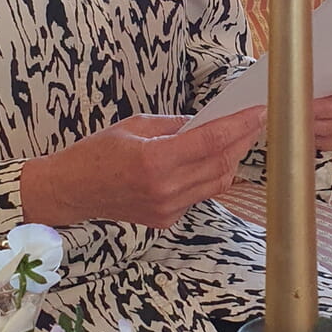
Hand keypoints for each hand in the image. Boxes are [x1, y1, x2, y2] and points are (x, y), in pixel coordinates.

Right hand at [20, 106, 266, 230]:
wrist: (71, 191)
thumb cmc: (96, 153)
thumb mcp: (134, 125)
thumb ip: (174, 125)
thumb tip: (207, 120)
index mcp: (154, 159)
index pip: (211, 140)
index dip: (240, 124)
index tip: (260, 111)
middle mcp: (164, 188)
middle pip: (221, 163)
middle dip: (242, 140)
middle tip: (256, 120)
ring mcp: (167, 208)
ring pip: (216, 183)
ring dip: (231, 160)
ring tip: (239, 139)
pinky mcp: (165, 219)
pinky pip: (200, 195)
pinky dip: (210, 177)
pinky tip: (212, 161)